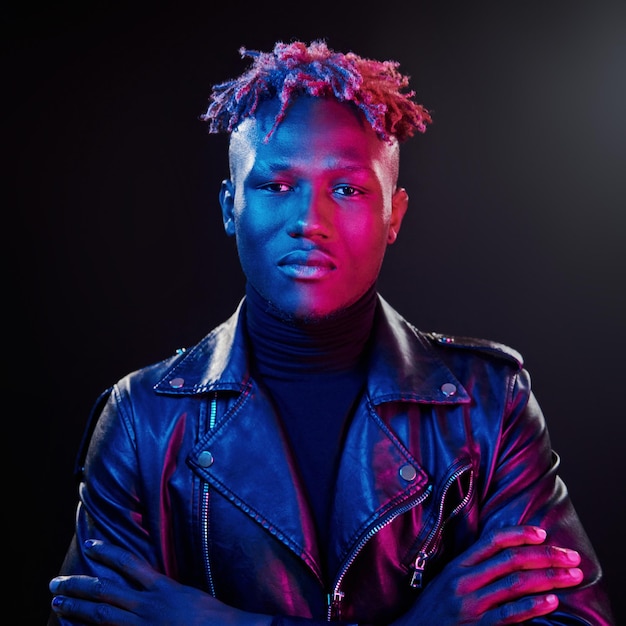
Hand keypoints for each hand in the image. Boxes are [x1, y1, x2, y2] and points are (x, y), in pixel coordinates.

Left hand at [49, 539, 272, 625]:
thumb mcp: (189, 597)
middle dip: (78, 586)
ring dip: (76, 608)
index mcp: (163, 588)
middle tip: (55, 583)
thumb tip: (149, 587)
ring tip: (57, 603)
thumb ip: (166, 593)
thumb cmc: (212, 618)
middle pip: (106, 591)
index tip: (91, 545)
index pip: (130, 563)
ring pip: (102, 615)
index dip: (109, 552)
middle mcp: (149, 605)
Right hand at [393, 525, 583, 625]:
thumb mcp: (449, 579)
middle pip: (512, 560)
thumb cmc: (435, 607)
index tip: (543, 533)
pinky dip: (533, 606)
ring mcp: (472, 604)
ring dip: (550, 579)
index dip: (520, 534)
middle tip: (571, 556)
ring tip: (572, 576)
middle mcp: (465, 580)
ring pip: (516, 584)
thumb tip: (507, 554)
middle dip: (546, 556)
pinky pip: (510, 614)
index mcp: (459, 564)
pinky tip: (552, 602)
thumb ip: (474, 567)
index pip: (493, 541)